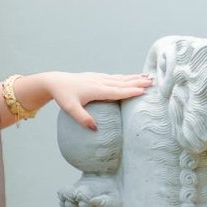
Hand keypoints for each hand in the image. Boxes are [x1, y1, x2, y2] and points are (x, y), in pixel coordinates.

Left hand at [37, 71, 152, 130]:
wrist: (53, 82)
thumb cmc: (62, 96)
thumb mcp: (70, 109)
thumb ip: (83, 119)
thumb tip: (95, 129)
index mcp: (96, 89)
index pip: (117, 91)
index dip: (130, 91)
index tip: (144, 91)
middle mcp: (99, 82)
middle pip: (122, 82)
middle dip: (137, 81)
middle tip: (153, 81)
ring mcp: (98, 78)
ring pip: (119, 78)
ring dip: (133, 77)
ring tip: (146, 76)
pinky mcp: (95, 77)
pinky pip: (113, 77)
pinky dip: (123, 77)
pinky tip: (128, 77)